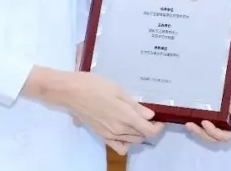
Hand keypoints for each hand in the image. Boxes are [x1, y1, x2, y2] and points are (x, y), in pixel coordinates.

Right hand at [25, 67, 162, 153]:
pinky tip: (124, 131)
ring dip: (139, 134)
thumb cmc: (94, 85)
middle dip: (149, 128)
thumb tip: (150, 115)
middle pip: (142, 137)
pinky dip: (126, 142)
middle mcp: (119, 130)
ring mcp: (109, 135)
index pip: (149, 131)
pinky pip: (119, 146)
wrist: (71, 92)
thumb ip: (135, 105)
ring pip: (132, 142)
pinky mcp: (101, 136)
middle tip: (148, 116)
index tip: (159, 118)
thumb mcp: (118, 90)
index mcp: (126, 117)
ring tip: (136, 121)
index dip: (158, 127)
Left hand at [184, 61, 230, 144]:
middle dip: (201, 133)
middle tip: (188, 124)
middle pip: (215, 136)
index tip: (204, 122)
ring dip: (199, 129)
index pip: (226, 135)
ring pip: (211, 129)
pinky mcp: (220, 107)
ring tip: (187, 121)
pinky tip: (190, 111)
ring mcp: (225, 114)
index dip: (214, 133)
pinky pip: (210, 117)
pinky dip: (200, 118)